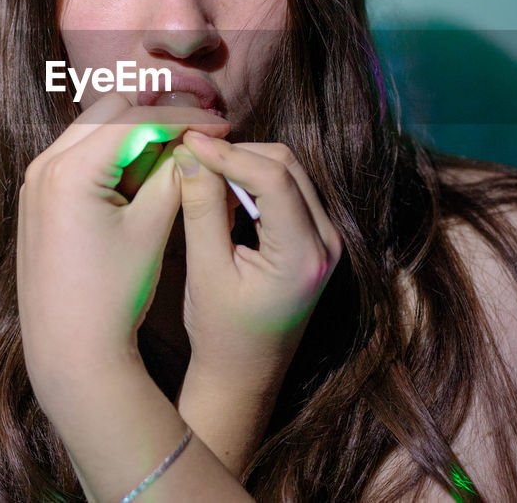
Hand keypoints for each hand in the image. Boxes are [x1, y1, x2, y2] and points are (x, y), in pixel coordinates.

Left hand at [15, 94, 230, 399]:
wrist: (70, 352)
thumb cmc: (114, 295)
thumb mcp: (152, 228)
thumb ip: (176, 175)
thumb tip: (197, 143)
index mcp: (70, 170)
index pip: (136, 119)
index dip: (185, 118)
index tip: (222, 125)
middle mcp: (43, 166)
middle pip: (110, 111)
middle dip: (158, 117)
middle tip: (201, 136)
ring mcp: (35, 181)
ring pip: (94, 130)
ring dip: (136, 135)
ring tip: (178, 158)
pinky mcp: (38, 199)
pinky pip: (80, 157)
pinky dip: (114, 157)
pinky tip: (146, 178)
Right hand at [173, 133, 343, 386]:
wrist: (245, 375)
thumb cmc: (222, 333)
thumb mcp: (206, 271)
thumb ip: (201, 208)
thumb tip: (189, 153)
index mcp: (303, 255)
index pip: (273, 178)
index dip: (229, 153)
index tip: (189, 142)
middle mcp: (327, 243)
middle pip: (286, 165)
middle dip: (238, 152)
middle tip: (192, 153)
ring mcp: (327, 240)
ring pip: (288, 171)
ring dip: (246, 163)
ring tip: (202, 171)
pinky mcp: (316, 238)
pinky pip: (288, 189)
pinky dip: (254, 180)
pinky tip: (222, 188)